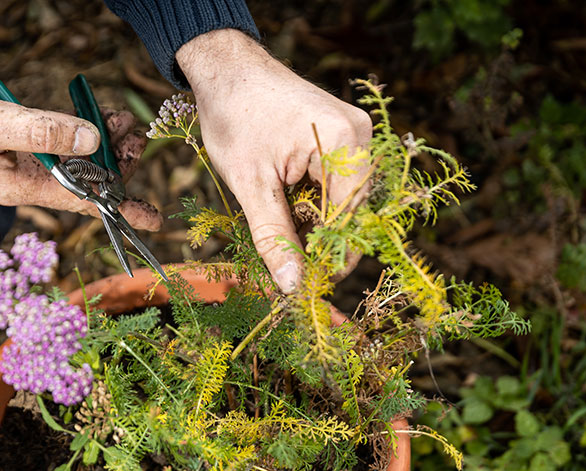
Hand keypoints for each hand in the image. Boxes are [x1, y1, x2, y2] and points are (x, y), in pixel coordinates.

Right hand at [0, 35, 160, 230]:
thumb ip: (43, 132)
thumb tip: (92, 142)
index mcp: (15, 186)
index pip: (79, 202)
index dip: (120, 208)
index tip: (155, 218)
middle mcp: (20, 177)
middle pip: (83, 180)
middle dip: (117, 164)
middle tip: (140, 140)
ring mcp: (18, 156)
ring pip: (75, 157)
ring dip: (103, 143)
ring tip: (126, 124)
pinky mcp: (17, 133)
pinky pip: (60, 136)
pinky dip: (82, 127)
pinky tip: (98, 116)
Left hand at [177, 30, 371, 291]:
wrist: (226, 69)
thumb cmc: (234, 117)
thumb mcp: (250, 185)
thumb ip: (274, 237)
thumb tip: (293, 286)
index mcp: (344, 143)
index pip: (350, 219)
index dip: (330, 257)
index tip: (305, 285)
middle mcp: (359, 136)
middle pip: (349, 212)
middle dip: (318, 242)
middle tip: (286, 268)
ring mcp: (352, 134)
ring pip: (341, 201)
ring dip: (312, 224)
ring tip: (278, 234)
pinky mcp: (340, 136)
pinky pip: (334, 184)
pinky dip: (310, 204)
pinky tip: (283, 211)